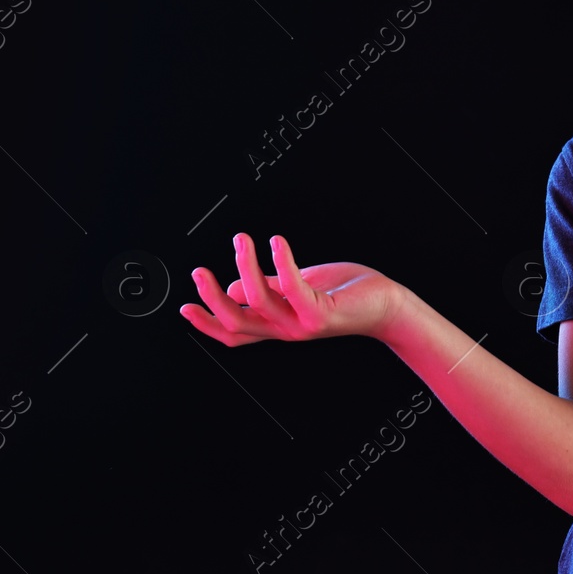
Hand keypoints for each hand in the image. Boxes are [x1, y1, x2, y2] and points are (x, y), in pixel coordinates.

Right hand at [179, 234, 400, 346]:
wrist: (387, 305)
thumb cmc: (347, 294)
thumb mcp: (300, 289)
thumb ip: (269, 288)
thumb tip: (234, 285)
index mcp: (278, 324)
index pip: (234, 332)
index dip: (206, 323)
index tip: (184, 307)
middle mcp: (286, 329)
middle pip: (236, 321)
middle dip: (212, 297)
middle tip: (199, 271)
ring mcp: (302, 324)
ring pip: (258, 301)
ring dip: (245, 267)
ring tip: (241, 241)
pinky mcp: (320, 313)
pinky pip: (292, 286)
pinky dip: (281, 262)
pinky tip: (276, 242)